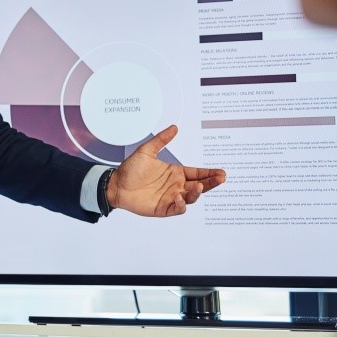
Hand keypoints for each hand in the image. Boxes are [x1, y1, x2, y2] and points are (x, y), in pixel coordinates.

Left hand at [108, 125, 226, 216]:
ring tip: (200, 186)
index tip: (221, 172)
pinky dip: (181, 205)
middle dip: (212, 183)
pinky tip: (180, 198)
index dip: (210, 173)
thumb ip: (161, 140)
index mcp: (176, 173)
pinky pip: (177, 209)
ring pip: (191, 198)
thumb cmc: (130, 169)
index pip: (197, 173)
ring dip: (197, 193)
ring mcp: (171, 197)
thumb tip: (174, 127)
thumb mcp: (146, 151)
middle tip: (221, 178)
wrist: (115, 184)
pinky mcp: (163, 208)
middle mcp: (176, 186)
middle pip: (200, 185)